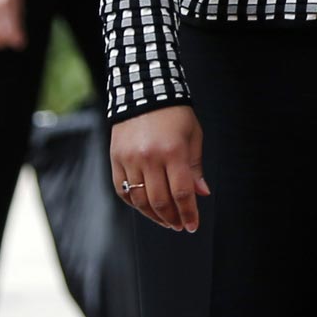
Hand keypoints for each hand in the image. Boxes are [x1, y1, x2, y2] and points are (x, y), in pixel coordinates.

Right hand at [110, 106, 209, 231]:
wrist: (144, 90)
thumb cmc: (174, 113)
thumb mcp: (193, 135)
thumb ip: (195, 167)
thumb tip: (201, 193)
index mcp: (173, 151)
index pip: (181, 193)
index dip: (189, 213)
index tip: (192, 225)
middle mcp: (149, 157)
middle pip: (160, 201)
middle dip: (172, 218)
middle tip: (179, 225)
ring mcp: (130, 158)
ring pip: (140, 200)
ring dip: (154, 215)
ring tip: (165, 220)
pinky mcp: (115, 158)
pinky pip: (123, 190)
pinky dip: (134, 203)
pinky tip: (145, 207)